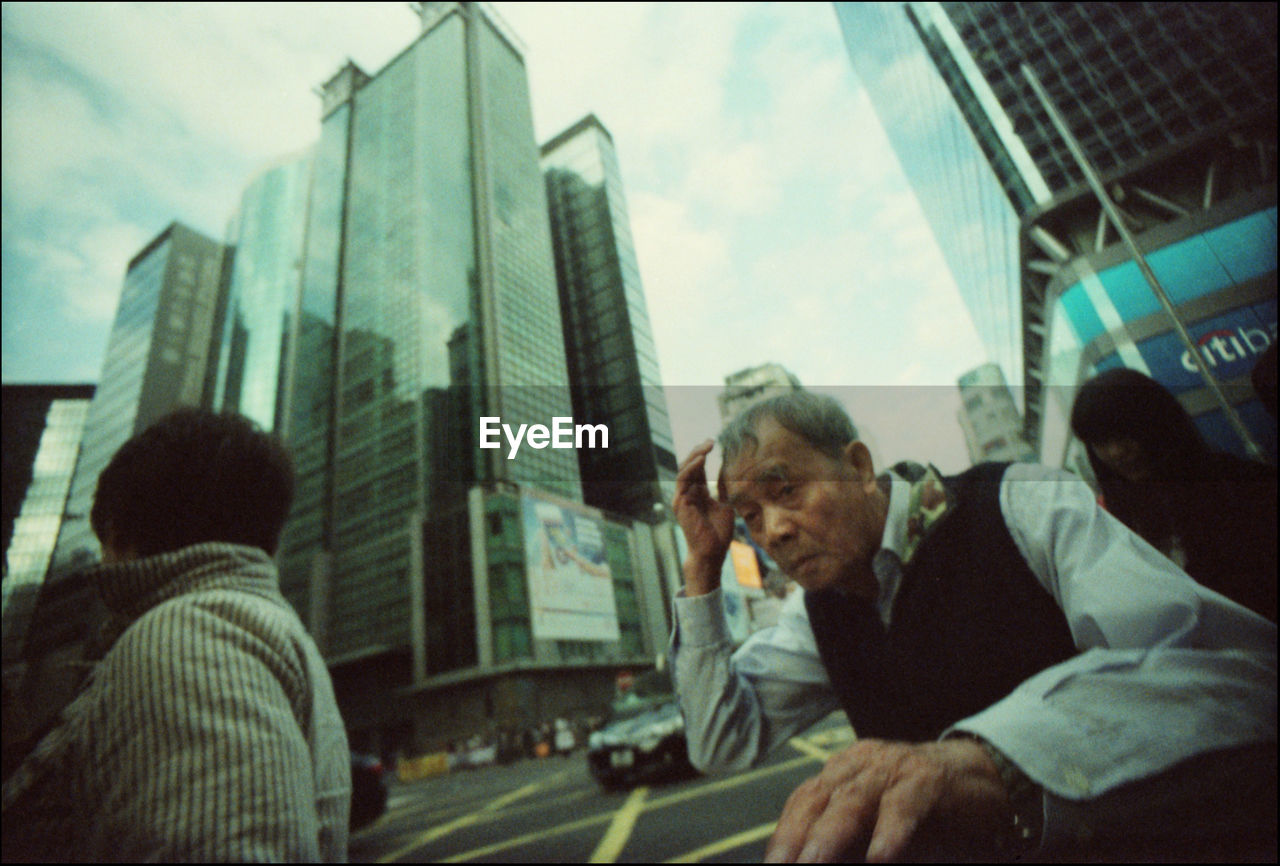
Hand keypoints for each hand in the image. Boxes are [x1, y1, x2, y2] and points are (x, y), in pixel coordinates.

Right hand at [672, 440, 734, 594]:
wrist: (712, 551)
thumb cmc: (718, 533)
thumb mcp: (725, 505)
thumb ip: (724, 490)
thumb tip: (732, 474)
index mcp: (697, 493)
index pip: (697, 468)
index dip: (704, 454)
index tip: (714, 442)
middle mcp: (687, 493)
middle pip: (689, 466)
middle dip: (698, 451)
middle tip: (710, 441)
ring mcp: (681, 498)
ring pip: (684, 470)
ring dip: (695, 456)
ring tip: (706, 447)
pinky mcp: (680, 503)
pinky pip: (683, 480)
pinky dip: (691, 468)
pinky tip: (701, 459)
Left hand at [764, 738, 1010, 862]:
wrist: (986, 779)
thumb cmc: (926, 814)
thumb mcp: (879, 830)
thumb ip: (849, 846)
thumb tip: (816, 863)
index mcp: (843, 775)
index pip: (803, 803)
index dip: (783, 836)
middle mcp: (861, 766)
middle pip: (817, 800)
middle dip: (794, 838)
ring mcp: (893, 768)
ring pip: (852, 800)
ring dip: (830, 837)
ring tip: (813, 865)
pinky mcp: (928, 780)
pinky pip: (904, 806)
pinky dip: (890, 832)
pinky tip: (880, 857)